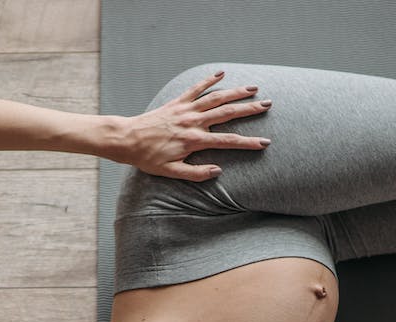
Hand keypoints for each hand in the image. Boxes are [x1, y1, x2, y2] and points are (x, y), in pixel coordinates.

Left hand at [113, 70, 270, 179]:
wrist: (128, 139)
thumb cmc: (148, 158)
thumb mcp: (171, 172)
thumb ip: (195, 173)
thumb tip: (217, 171)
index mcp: (194, 140)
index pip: (227, 141)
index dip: (247, 143)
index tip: (264, 143)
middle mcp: (193, 122)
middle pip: (227, 113)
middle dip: (249, 109)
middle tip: (268, 104)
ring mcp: (185, 110)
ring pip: (215, 98)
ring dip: (236, 92)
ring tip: (253, 88)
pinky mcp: (177, 103)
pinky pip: (196, 89)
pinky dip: (209, 80)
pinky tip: (221, 74)